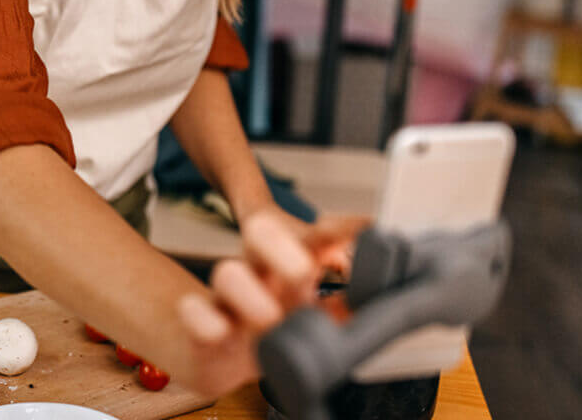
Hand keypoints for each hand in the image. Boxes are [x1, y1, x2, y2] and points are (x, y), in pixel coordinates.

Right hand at [171, 209, 370, 396]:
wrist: (216, 353)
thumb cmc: (269, 324)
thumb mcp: (307, 311)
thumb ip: (342, 304)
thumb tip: (386, 296)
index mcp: (288, 267)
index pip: (312, 238)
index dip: (337, 232)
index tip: (366, 229)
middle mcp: (258, 274)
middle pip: (260, 236)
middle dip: (282, 245)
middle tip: (304, 271)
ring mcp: (227, 298)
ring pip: (228, 274)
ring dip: (250, 292)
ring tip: (269, 318)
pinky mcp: (202, 325)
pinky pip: (195, 314)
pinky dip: (204, 321)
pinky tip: (221, 331)